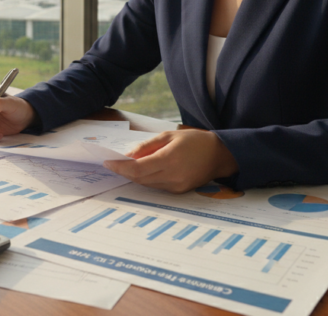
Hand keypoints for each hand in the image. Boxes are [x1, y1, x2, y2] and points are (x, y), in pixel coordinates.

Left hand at [103, 129, 238, 193]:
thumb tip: (128, 155)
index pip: (137, 168)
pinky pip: (156, 186)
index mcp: (169, 159)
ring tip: (126, 165)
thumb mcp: (169, 136)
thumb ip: (147, 146)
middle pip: (139, 178)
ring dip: (134, 176)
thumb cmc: (194, 141)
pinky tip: (144, 170)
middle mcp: (172, 175)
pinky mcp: (179, 191)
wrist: (219, 155)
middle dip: (124, 171)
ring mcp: (176, 186)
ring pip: (146, 184)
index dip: (120, 167)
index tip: (107, 162)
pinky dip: (147, 179)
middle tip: (113, 163)